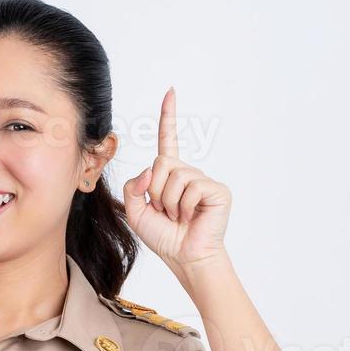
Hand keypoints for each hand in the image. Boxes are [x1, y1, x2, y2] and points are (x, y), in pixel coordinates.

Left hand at [122, 87, 231, 271]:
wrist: (185, 257)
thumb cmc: (164, 237)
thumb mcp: (135, 212)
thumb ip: (132, 188)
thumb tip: (148, 172)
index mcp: (170, 175)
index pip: (168, 141)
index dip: (168, 117)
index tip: (170, 93)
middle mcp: (188, 173)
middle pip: (160, 164)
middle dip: (156, 192)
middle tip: (166, 213)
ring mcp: (204, 180)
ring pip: (174, 178)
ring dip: (169, 203)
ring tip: (179, 217)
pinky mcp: (217, 190)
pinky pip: (191, 188)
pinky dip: (185, 207)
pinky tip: (192, 218)